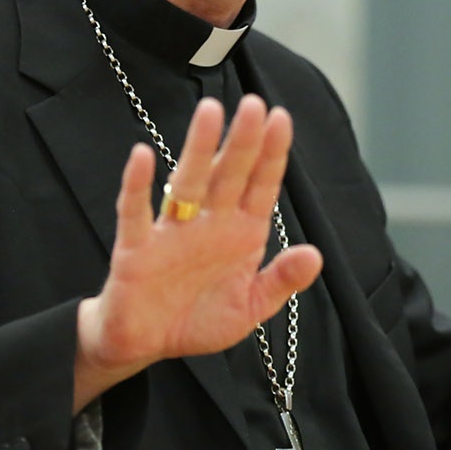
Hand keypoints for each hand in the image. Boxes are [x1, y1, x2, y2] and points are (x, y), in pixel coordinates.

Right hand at [73, 95, 321, 410]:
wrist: (146, 345)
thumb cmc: (198, 319)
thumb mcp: (250, 307)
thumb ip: (281, 281)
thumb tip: (314, 255)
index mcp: (240, 233)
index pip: (260, 185)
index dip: (271, 153)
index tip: (281, 118)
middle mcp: (208, 223)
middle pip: (228, 174)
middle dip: (242, 140)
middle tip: (255, 104)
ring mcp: (172, 232)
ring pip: (187, 182)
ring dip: (198, 148)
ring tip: (210, 112)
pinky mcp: (137, 249)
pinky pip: (136, 212)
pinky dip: (137, 186)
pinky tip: (143, 157)